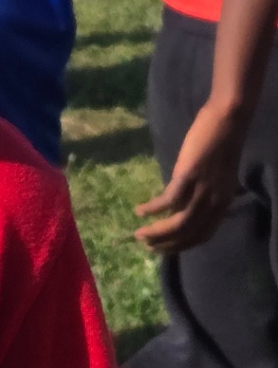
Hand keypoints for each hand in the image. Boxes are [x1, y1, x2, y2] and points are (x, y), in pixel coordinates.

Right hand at [135, 97, 246, 252]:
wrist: (227, 119)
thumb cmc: (224, 142)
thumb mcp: (224, 175)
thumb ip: (214, 192)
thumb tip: (200, 203)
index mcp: (224, 203)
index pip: (203, 235)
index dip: (182, 245)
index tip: (165, 248)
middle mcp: (215, 202)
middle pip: (189, 234)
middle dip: (166, 243)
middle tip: (147, 246)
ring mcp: (202, 190)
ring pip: (178, 223)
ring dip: (157, 232)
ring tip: (140, 234)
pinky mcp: (188, 177)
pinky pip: (168, 201)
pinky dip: (152, 208)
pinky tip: (140, 210)